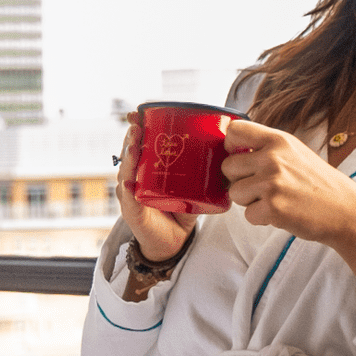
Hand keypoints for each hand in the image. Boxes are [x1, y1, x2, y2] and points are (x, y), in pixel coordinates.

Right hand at [115, 112, 196, 262]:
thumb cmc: (180, 211)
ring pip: (126, 172)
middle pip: (128, 153)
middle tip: (136, 124)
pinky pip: (128, 199)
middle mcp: (135, 178)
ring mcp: (132, 195)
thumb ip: (204, 169)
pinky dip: (128, 189)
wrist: (173, 241)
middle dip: (130, 137)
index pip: (139, 144)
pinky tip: (129, 182)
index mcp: (147, 169)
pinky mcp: (133, 212)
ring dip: (128, 158)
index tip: (138, 113)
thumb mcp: (192, 185)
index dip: (137, 128)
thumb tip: (229, 148)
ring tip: (134, 146)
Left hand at [221, 119, 355, 257]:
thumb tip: (232, 150)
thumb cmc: (319, 184)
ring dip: (249, 201)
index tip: (239, 157)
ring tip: (274, 199)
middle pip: (227, 166)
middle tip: (262, 187)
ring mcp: (271, 182)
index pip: (234, 130)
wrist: (346, 211)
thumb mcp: (295, 153)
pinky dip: (260, 218)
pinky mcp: (272, 208)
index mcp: (278, 140)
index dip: (230, 146)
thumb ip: (266, 148)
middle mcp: (272, 158)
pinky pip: (247, 215)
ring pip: (234, 193)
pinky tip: (281, 213)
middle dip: (239, 180)